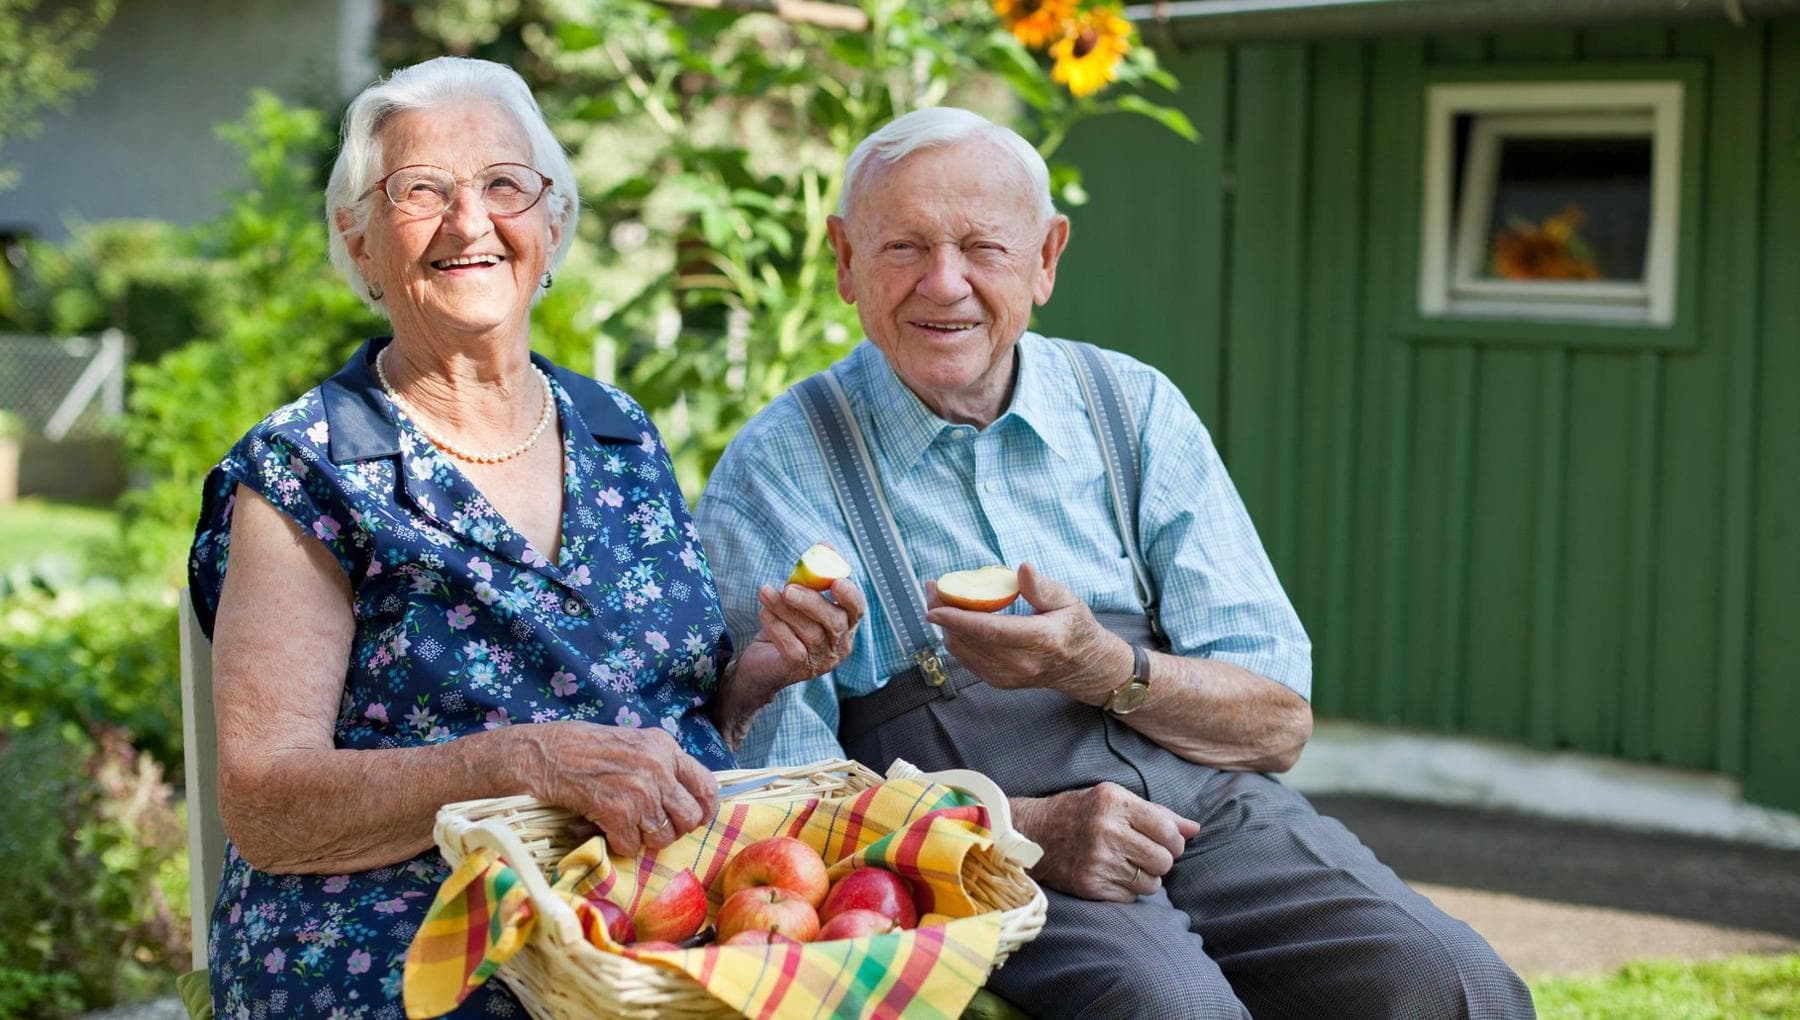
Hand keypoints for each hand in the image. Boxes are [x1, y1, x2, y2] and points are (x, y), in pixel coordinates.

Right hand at [512, 721, 719, 856]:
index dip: (705, 809)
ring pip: (663, 837)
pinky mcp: (618, 813)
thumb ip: (661, 765)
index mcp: (666, 747)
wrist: (546, 754)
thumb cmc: (586, 748)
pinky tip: (606, 827)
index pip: (707, 786)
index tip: (696, 819)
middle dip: (673, 829)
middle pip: (690, 818)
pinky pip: (633, 846)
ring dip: (644, 838)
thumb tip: (683, 797)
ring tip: (626, 824)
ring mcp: (640, 792)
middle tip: (653, 825)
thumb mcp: (634, 743)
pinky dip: (619, 843)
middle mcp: (658, 768)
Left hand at [712, 572, 865, 747]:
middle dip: (811, 602)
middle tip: (788, 588)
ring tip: (764, 592)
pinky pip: (792, 648)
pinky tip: (763, 614)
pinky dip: (776, 628)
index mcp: (845, 624)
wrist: (761, 662)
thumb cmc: (787, 625)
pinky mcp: (801, 670)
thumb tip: (826, 546)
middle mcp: (839, 645)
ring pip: (810, 633)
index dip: (850, 595)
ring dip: (785, 610)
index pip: (857, 609)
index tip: (836, 581)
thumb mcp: (799, 597)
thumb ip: (813, 574)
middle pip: (834, 622)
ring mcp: (822, 661)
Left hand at [925, 562, 1130, 704]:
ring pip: (962, 652)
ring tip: (940, 599)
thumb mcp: (1068, 600)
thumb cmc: (1075, 627)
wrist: (1083, 667)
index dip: (959, 619)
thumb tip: (1022, 568)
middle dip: (944, 615)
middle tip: (933, 588)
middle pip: (970, 641)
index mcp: (1041, 640)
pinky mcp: (999, 682)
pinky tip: (955, 619)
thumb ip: (1043, 587)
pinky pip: (966, 659)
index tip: (935, 606)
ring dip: (946, 626)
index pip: (992, 631)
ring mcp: (1009, 677)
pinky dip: (956, 638)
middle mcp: (1022, 663)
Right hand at [1011, 784, 1200, 901]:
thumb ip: (1157, 814)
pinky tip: (1112, 875)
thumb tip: (1195, 829)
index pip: (1168, 831)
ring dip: (1145, 877)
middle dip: (1161, 861)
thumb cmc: (1080, 812)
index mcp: (1115, 803)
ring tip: (1127, 865)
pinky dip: (1128, 890)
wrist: (1033, 833)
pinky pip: (1130, 897)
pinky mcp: (1089, 885)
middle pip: (1164, 860)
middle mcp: (1106, 831)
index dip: (1174, 841)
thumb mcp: (1114, 799)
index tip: (1165, 842)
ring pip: (1151, 883)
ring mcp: (1097, 860)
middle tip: (1145, 855)